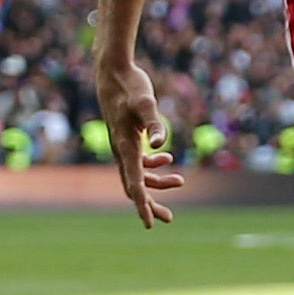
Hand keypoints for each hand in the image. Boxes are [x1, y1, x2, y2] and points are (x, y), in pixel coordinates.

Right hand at [97, 60, 181, 228]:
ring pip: (138, 175)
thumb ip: (153, 123)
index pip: (134, 184)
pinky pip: (139, 161)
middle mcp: (121, 150)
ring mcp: (123, 145)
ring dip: (156, 184)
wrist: (112, 71)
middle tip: (168, 218)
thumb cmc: (129, 85)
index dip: (143, 205)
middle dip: (151, 204)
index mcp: (125, 147)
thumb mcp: (145, 102)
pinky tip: (168, 158)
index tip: (150, 223)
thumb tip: (161, 144)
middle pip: (134, 187)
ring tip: (180, 182)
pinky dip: (154, 165)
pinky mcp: (127, 137)